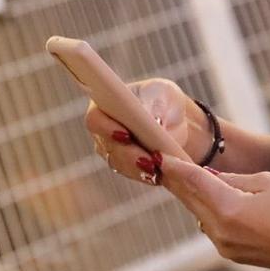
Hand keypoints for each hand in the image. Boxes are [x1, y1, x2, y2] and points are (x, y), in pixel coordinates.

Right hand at [84, 78, 211, 179]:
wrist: (174, 118)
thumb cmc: (162, 98)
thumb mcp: (162, 94)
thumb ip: (156, 106)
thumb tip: (157, 122)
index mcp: (103, 107)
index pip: (96, 119)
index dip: (107, 129)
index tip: (126, 135)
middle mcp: (102, 132)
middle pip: (108, 148)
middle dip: (129, 155)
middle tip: (148, 160)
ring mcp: (113, 152)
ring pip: (121, 165)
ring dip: (139, 170)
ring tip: (157, 170)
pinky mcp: (128, 168)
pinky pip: (135, 174)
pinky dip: (148, 176)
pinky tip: (160, 176)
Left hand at [160, 155, 269, 270]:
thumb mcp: (268, 183)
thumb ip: (234, 180)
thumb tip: (211, 178)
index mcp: (229, 210)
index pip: (194, 182)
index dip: (175, 167)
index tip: (158, 155)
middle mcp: (221, 233)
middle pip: (191, 200)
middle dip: (177, 181)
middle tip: (159, 164)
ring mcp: (226, 248)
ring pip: (200, 215)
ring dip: (193, 197)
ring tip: (183, 178)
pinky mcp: (234, 256)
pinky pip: (213, 228)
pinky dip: (209, 212)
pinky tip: (209, 199)